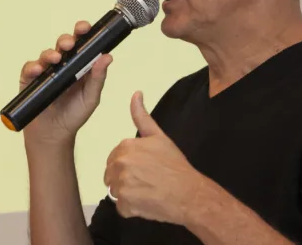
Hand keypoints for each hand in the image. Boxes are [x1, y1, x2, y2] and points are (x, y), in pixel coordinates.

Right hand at [18, 21, 112, 145]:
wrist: (54, 134)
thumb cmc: (74, 114)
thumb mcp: (91, 97)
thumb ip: (98, 77)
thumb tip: (108, 57)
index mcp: (78, 64)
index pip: (81, 43)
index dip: (83, 33)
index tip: (86, 28)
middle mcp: (61, 64)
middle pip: (63, 44)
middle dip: (66, 40)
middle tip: (70, 44)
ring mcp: (45, 70)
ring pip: (46, 54)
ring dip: (50, 53)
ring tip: (55, 59)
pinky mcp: (30, 79)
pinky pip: (30, 68)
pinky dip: (33, 67)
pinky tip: (38, 70)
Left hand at [103, 91, 203, 223]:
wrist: (190, 193)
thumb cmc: (175, 166)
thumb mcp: (159, 137)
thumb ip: (142, 117)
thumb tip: (135, 93)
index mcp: (125, 146)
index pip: (114, 159)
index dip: (129, 166)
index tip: (145, 170)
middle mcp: (120, 163)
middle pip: (111, 175)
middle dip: (125, 180)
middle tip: (146, 182)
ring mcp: (121, 184)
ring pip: (115, 191)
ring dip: (128, 195)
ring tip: (147, 192)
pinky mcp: (125, 203)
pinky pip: (121, 207)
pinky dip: (131, 209)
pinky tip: (146, 203)